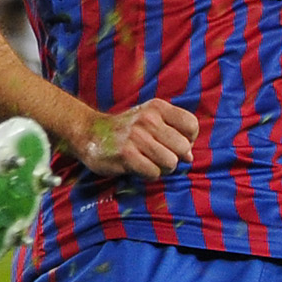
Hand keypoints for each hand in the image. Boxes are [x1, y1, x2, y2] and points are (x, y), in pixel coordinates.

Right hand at [73, 98, 198, 178]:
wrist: (89, 133)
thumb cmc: (126, 129)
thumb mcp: (151, 118)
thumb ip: (174, 133)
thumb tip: (190, 157)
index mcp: (157, 107)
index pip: (192, 126)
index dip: (188, 140)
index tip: (173, 144)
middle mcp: (148, 119)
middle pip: (183, 148)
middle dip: (175, 157)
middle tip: (159, 156)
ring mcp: (136, 137)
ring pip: (170, 162)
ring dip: (162, 168)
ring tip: (148, 162)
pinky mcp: (126, 155)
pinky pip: (153, 173)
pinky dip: (149, 174)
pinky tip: (138, 167)